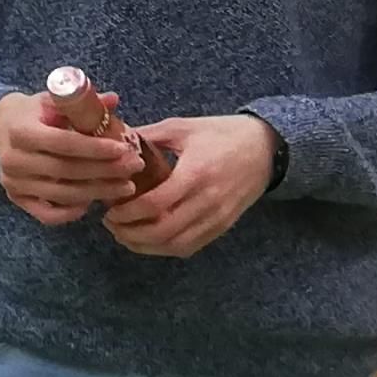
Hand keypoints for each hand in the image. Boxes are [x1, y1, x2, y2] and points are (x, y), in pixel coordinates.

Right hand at [0, 92, 144, 226]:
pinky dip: (72, 212)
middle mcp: (12, 160)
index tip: (122, 149)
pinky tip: (93, 202)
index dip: (94, 148)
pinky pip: (48, 215)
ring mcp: (13, 184)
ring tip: (126, 186)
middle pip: (65, 171)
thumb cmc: (34, 113)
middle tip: (134, 167)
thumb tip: (113, 99)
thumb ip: (82, 102)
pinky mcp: (17, 200)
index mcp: (20, 131)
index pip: (61, 143)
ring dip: (98, 192)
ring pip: (62, 195)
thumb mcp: (54, 100)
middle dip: (105, 171)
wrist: (2, 127)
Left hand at [101, 115, 275, 258]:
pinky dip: (166, 248)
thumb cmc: (222, 133)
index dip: (127, 213)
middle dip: (130, 233)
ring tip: (125, 234)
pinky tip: (149, 239)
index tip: (109, 210)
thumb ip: (148, 137)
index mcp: (196, 173)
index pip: (155, 204)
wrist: (267, 148)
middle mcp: (208, 200)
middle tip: (111, 224)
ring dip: (145, 245)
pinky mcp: (224, 226)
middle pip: (163, 231)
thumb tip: (113, 144)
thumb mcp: (182, 128)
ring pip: (176, 245)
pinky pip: (191, 246)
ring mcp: (218, 217)